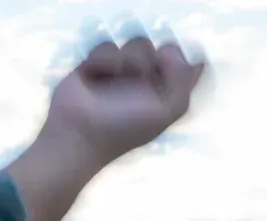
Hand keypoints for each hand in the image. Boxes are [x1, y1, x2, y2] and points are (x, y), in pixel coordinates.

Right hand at [41, 35, 204, 173]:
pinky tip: (93, 79)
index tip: (164, 72)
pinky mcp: (99, 63)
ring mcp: (126, 71)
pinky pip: (107, 45)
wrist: (78, 132)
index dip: (177, 61)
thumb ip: (183, 80)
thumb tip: (176, 50)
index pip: (187, 62)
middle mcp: (152, 80)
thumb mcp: (166, 110)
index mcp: (169, 93)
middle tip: (136, 86)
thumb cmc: (125, 127)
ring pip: (136, 42)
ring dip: (125, 62)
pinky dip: (101, 61)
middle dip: (148, 64)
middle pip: (162, 47)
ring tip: (112, 82)